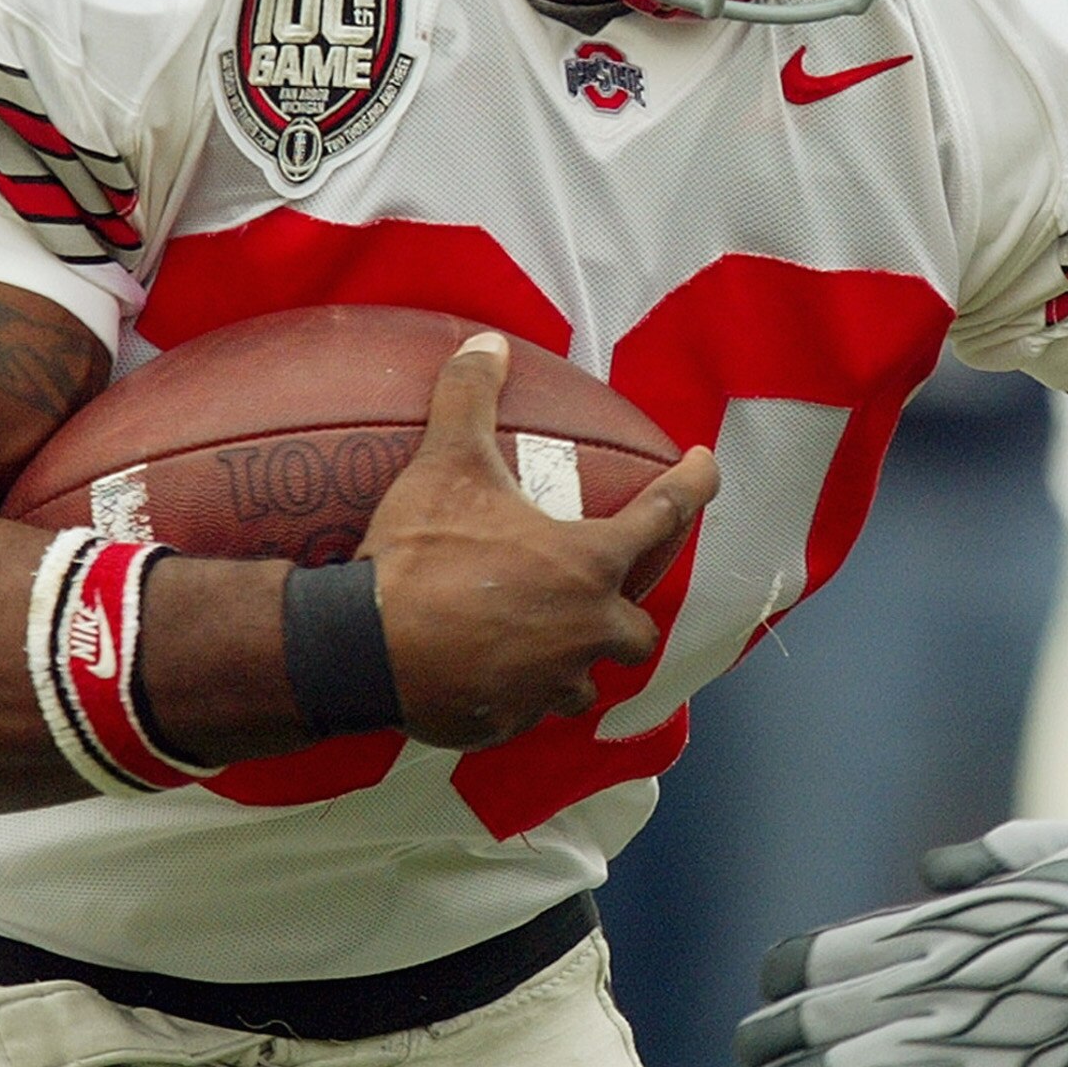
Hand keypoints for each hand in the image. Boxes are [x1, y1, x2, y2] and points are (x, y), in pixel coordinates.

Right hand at [364, 332, 716, 749]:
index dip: (693, 484)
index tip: (705, 466)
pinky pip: (528, 711)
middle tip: (604, 590)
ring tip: (550, 643)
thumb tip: (485, 342)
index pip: (665, 516)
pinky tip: (493, 677)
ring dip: (577, 663)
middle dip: (630, 613)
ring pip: (585, 683)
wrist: (362, 647)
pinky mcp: (508, 723)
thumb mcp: (447, 463)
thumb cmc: (420, 554)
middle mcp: (585, 631)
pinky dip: (519, 695)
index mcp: (589, 565)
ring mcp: (549, 686)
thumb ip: (471, 398)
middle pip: (639, 630)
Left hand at [734, 817, 1067, 1066]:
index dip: (794, 969)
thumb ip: (990, 854)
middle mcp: (952, 982)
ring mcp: (987, 1042)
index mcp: (954, 920)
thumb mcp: (1063, 840)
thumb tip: (933, 870)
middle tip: (748, 1050)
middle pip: (835, 1013)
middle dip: (783, 1032)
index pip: (840, 949)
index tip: (770, 984)